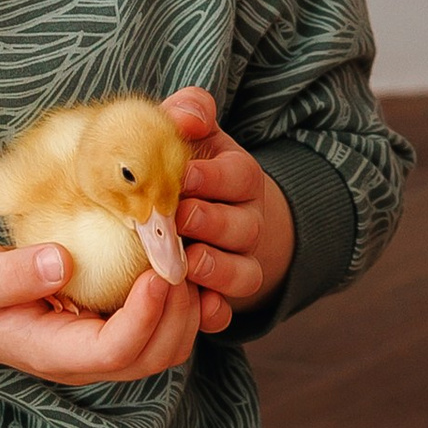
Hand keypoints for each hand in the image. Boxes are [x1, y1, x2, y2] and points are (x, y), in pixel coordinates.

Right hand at [0, 235, 202, 427]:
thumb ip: (12, 274)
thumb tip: (61, 262)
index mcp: (55, 353)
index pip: (114, 351)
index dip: (145, 316)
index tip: (157, 272)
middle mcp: (88, 361)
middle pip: (154, 355)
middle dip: (179, 309)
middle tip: (183, 253)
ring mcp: (105, 351)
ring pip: (168, 347)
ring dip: (188, 306)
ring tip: (187, 253)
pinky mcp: (116, 331)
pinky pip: (165, 329)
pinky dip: (184, 302)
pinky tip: (182, 262)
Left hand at [161, 84, 293, 331]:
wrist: (207, 215)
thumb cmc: (187, 169)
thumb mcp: (191, 136)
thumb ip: (188, 114)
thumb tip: (188, 116)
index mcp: (239, 178)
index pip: (239, 175)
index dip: (214, 177)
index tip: (183, 176)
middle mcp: (248, 221)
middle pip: (243, 225)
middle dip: (213, 222)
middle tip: (180, 218)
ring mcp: (241, 261)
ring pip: (243, 271)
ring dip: (218, 269)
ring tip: (189, 264)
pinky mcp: (224, 297)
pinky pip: (228, 311)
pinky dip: (216, 314)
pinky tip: (199, 311)